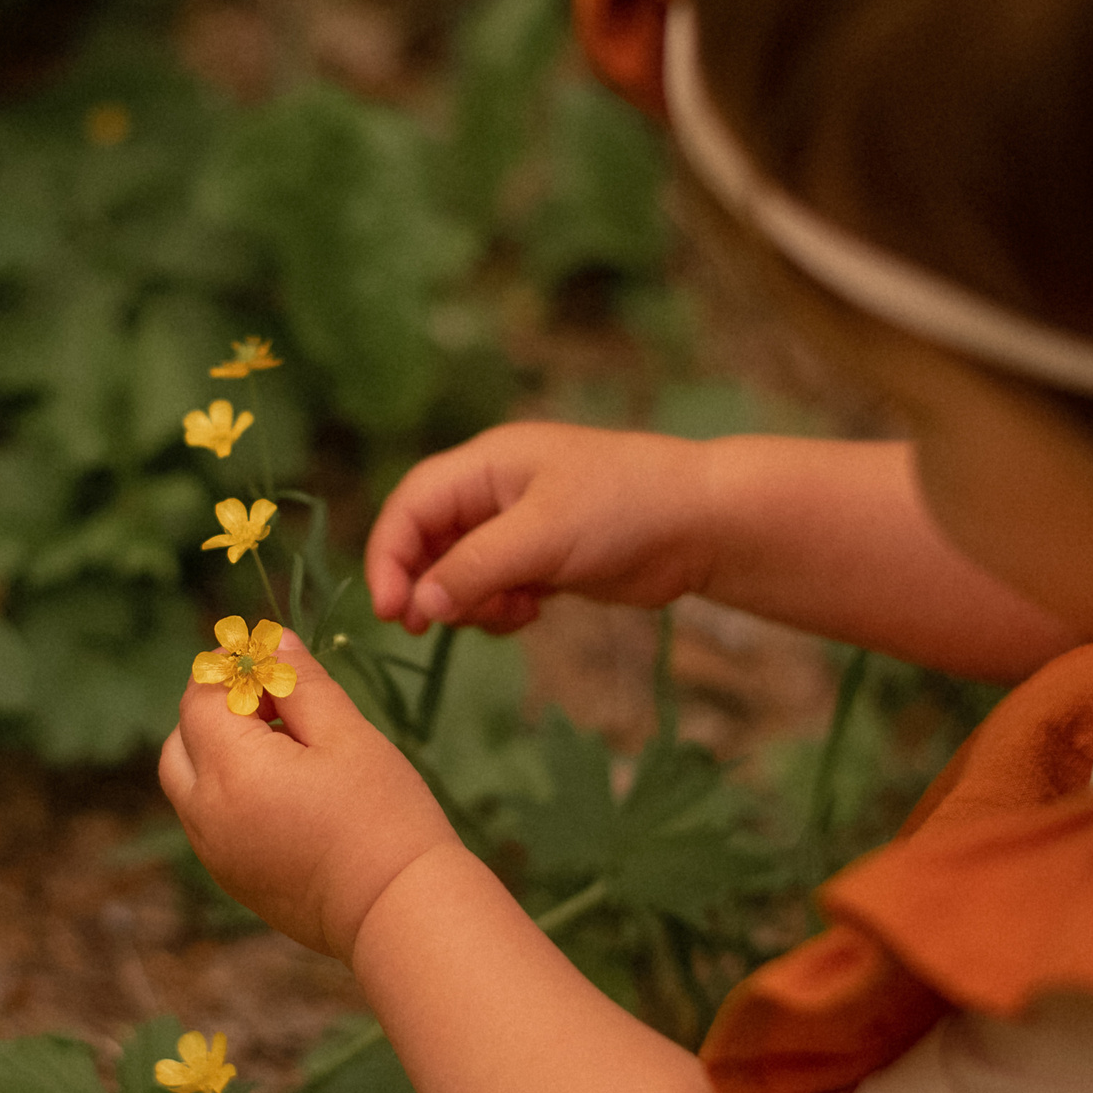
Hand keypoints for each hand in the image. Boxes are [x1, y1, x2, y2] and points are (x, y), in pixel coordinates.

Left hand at [159, 632, 462, 962]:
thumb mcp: (347, 734)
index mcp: (231, 770)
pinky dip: (228, 792)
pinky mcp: (231, 879)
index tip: (274, 664)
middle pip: (181, 740)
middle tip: (277, 705)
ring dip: (218, 752)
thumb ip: (300, 682)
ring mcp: (214, 853)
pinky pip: (207, 820)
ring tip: (287, 748)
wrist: (398, 911)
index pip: (200, 698)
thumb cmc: (383, 815)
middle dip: (216, 710)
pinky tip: (287, 791)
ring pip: (188, 782)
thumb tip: (272, 642)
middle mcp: (207, 814)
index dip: (231, 671)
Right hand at [363, 424, 722, 632]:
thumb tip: (421, 605)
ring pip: (459, 573)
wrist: (702, 524)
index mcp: (486, 465)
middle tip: (427, 627)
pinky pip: (494, 590)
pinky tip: (532, 612)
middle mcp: (494, 492)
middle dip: (427, 585)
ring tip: (510, 613)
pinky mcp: (542, 560)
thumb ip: (475, 568)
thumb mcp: (543, 536)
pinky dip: (500, 609)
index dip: (390, 555)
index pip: (411, 506)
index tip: (392, 610)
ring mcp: (518, 528)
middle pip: (428, 541)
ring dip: (469, 602)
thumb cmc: (623, 508)